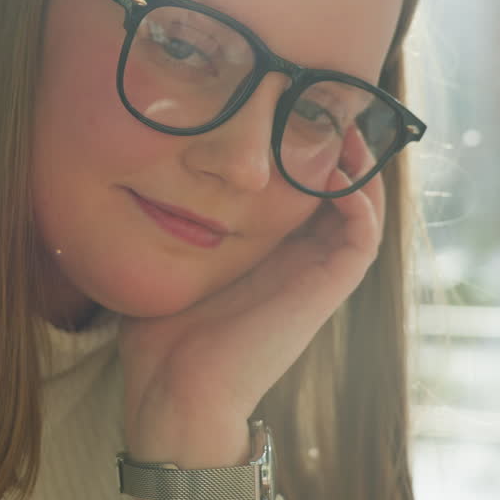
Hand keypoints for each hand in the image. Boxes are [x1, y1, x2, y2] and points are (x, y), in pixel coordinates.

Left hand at [118, 129, 385, 461]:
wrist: (176, 392)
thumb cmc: (162, 337)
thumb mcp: (164, 261)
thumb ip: (165, 224)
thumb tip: (135, 181)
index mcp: (264, 253)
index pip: (299, 192)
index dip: (302, 152)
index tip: (285, 111)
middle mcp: (296, 260)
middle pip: (338, 192)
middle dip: (336, 148)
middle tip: (323, 107)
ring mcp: (315, 275)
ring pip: (361, 209)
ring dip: (358, 167)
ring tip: (342, 130)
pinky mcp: (325, 290)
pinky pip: (364, 238)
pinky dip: (361, 201)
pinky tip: (337, 173)